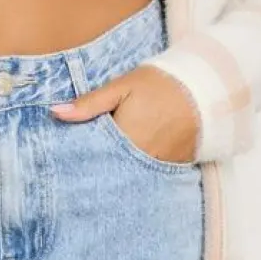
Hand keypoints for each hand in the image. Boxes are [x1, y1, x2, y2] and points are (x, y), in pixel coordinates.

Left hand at [48, 63, 199, 163]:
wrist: (205, 89)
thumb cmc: (160, 84)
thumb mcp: (122, 87)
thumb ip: (89, 104)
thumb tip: (55, 112)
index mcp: (124, 138)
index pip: (93, 156)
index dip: (78, 158)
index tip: (65, 161)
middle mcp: (141, 157)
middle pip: (109, 169)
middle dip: (95, 169)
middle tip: (77, 173)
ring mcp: (158, 165)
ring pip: (128, 175)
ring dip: (115, 171)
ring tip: (99, 172)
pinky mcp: (173, 166)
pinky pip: (148, 175)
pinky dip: (136, 171)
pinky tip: (127, 167)